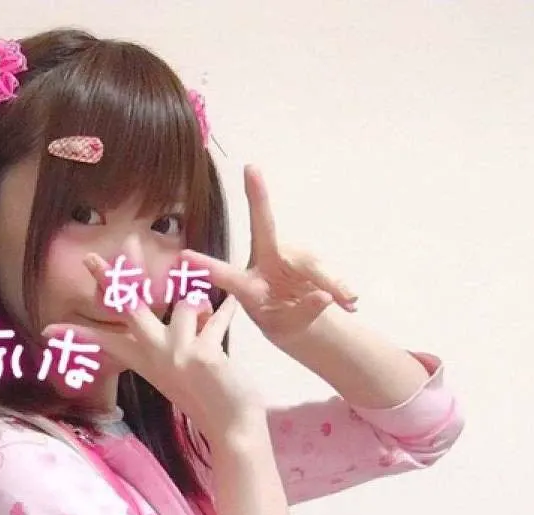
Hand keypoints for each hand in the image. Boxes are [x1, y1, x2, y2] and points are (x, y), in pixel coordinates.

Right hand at [42, 254, 260, 442]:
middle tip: (91, 259)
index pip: (105, 343)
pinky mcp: (200, 353)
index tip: (48, 332)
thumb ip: (181, 334)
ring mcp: (175, 352)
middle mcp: (155, 354)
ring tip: (209, 323)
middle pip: (128, 308)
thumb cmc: (207, 398)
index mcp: (146, 361)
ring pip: (186, 303)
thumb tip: (194, 298)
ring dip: (201, 307)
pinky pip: (216, 316)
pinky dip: (226, 312)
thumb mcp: (180, 368)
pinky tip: (232, 305)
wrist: (230, 427)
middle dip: (110, 280)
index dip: (77, 336)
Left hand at [179, 164, 358, 348]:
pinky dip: (341, 288)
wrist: (302, 316)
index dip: (205, 266)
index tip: (183, 256)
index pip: (225, 274)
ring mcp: (290, 255)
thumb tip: (324, 296)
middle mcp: (267, 260)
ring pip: (311, 263)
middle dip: (257, 197)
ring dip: (331, 283)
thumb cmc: (282, 318)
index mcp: (248, 285)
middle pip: (266, 228)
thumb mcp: (286, 326)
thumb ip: (301, 311)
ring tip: (348, 303)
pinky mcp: (311, 260)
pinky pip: (329, 272)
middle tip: (252, 171)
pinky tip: (351, 301)